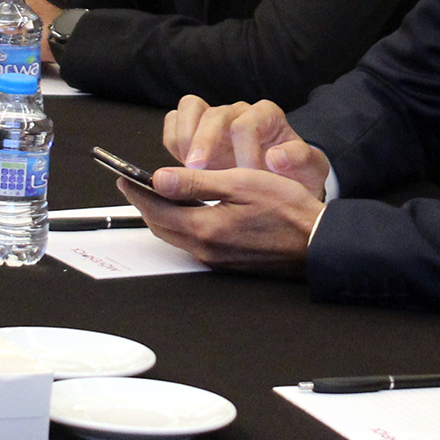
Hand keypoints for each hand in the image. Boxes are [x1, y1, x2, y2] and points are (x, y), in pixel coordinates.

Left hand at [116, 166, 322, 273]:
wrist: (316, 242)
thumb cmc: (287, 209)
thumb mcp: (240, 183)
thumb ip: (196, 182)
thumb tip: (158, 179)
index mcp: (205, 229)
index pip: (157, 210)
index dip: (138, 192)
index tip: (124, 178)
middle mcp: (205, 249)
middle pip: (161, 226)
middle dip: (145, 205)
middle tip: (134, 185)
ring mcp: (216, 258)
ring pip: (176, 235)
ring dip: (163, 215)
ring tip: (157, 194)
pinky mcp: (227, 261)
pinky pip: (193, 242)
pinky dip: (182, 224)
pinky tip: (189, 211)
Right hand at [159, 96, 331, 194]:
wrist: (284, 184)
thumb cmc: (295, 174)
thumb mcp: (310, 168)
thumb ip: (300, 158)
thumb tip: (276, 157)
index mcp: (267, 116)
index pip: (248, 124)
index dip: (244, 151)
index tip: (246, 176)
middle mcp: (238, 112)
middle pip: (215, 114)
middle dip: (206, 142)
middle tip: (201, 170)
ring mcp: (214, 121)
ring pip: (190, 109)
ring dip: (184, 137)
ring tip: (187, 167)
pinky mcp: (196, 134)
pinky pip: (175, 123)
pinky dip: (173, 141)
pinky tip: (180, 167)